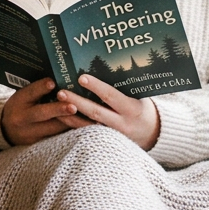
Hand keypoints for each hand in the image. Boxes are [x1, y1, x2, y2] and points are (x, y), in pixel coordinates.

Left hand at [0, 73, 161, 150]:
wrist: (154, 134)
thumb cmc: (143, 108)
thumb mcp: (140, 96)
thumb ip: (125, 86)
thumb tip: (106, 66)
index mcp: (132, 109)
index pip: (111, 96)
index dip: (96, 87)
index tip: (81, 77)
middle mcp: (122, 124)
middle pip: (95, 113)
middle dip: (77, 102)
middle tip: (60, 91)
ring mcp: (113, 136)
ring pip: (87, 127)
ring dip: (69, 116)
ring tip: (53, 105)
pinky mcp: (106, 143)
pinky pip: (86, 135)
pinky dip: (73, 126)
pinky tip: (60, 118)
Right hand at [0, 77, 96, 146]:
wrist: (5, 131)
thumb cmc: (20, 107)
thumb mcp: (23, 96)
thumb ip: (38, 90)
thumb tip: (60, 80)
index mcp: (18, 102)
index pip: (29, 93)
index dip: (41, 88)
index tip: (53, 82)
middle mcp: (22, 119)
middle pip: (42, 113)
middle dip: (59, 109)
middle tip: (74, 106)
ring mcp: (30, 134)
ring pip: (53, 128)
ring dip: (71, 123)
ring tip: (87, 118)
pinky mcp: (38, 144)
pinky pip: (56, 138)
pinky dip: (70, 132)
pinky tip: (84, 129)